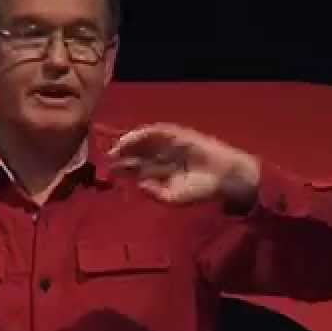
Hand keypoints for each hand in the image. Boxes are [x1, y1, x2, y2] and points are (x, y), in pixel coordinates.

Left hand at [108, 123, 260, 206]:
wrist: (224, 176)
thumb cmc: (200, 190)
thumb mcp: (174, 198)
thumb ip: (156, 194)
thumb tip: (138, 184)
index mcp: (157, 173)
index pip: (134, 169)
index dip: (121, 169)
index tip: (108, 171)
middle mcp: (160, 158)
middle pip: (135, 154)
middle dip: (121, 155)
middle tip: (106, 158)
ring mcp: (167, 145)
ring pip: (143, 141)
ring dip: (129, 143)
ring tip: (116, 148)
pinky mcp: (177, 135)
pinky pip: (157, 132)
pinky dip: (143, 133)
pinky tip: (132, 138)